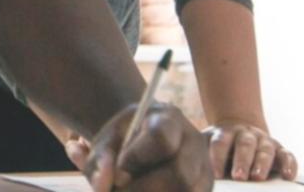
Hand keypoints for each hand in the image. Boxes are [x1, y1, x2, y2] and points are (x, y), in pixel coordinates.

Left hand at [83, 102, 212, 191]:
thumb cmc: (122, 143)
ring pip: (187, 191)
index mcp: (168, 119)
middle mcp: (193, 143)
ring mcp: (204, 170)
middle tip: (119, 191)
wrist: (140, 145)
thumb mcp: (106, 143)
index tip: (118, 173)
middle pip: (180, 174)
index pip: (161, 139)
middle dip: (144, 189)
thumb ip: (99, 161)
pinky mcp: (204, 190)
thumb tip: (107, 182)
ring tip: (129, 191)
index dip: (137, 159)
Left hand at [206, 122, 295, 181]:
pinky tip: (288, 176)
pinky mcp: (280, 149)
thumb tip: (195, 174)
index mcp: (225, 132)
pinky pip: (287, 155)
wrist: (239, 132)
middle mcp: (246, 134)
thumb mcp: (207, 146)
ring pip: (265, 149)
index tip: (216, 175)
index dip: (217, 158)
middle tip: (238, 177)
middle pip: (244, 144)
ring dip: (262, 164)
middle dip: (242, 161)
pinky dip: (289, 164)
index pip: (221, 143)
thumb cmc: (220, 148)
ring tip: (258, 178)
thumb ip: (203, 157)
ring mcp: (264, 140)